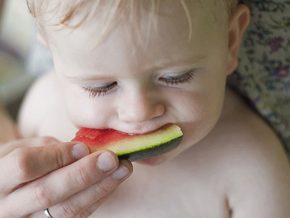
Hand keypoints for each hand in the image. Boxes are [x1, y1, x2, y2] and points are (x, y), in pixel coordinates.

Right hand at [0, 137, 132, 217]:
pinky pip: (76, 217)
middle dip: (84, 174)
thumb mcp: (18, 149)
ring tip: (122, 170)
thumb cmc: (13, 163)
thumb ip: (46, 148)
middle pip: (48, 192)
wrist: (3, 191)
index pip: (25, 165)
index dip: (57, 156)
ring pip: (66, 210)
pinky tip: (111, 183)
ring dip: (99, 188)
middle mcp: (8, 207)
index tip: (84, 147)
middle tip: (112, 159)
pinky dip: (96, 198)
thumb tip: (82, 151)